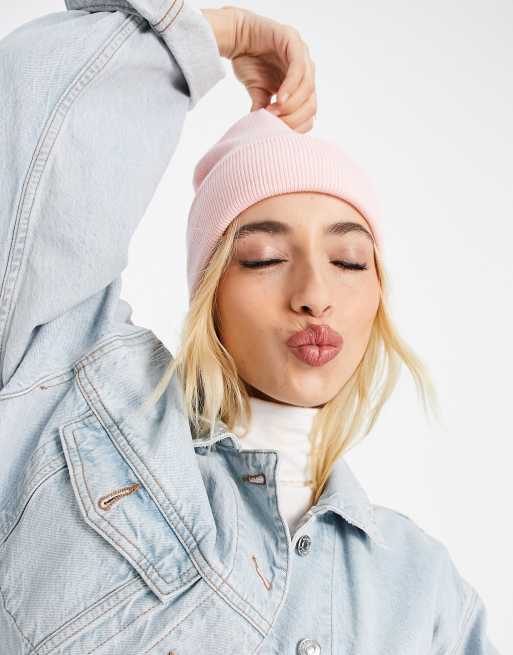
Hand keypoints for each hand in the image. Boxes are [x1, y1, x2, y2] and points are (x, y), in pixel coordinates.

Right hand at [201, 6, 316, 132]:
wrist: (236, 37)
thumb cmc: (249, 62)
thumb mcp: (258, 92)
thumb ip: (266, 109)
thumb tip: (266, 132)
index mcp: (301, 84)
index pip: (308, 112)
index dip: (296, 126)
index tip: (278, 133)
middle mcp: (307, 70)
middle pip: (312, 103)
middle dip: (294, 118)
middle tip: (276, 126)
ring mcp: (303, 55)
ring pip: (308, 87)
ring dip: (292, 105)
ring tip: (275, 113)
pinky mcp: (293, 42)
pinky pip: (298, 69)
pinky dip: (290, 88)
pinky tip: (280, 99)